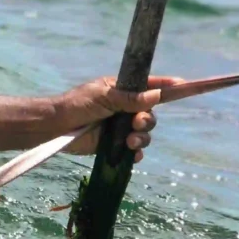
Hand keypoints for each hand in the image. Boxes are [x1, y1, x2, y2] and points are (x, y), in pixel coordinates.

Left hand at [62, 75, 178, 161]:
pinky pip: (134, 151)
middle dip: (147, 120)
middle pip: (150, 114)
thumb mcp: (103, 96)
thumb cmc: (76, 105)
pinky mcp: (114, 145)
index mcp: (122, 91)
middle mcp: (125, 108)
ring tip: (129, 140)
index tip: (184, 84)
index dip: (167, 86)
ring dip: (142, 137)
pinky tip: (130, 153)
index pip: (149, 87)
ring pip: (145, 133)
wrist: (54, 128)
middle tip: (136, 123)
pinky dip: (135, 153)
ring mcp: (120, 127)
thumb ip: (129, 97)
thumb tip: (157, 94)